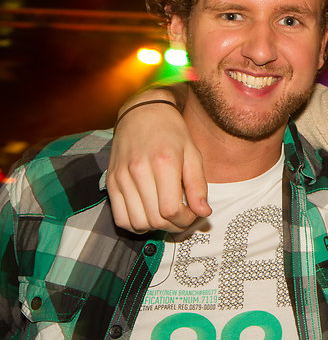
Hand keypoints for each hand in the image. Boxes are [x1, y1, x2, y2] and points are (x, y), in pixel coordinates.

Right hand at [107, 91, 209, 232]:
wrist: (143, 112)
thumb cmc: (172, 132)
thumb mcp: (193, 153)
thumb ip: (198, 185)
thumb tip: (204, 213)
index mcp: (163, 163)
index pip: (171, 209)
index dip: (186, 219)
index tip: (194, 213)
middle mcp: (138, 171)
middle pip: (155, 219)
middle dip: (174, 225)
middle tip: (184, 216)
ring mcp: (121, 178)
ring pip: (137, 223)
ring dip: (156, 227)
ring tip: (167, 215)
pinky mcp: (111, 182)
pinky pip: (120, 218)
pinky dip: (136, 224)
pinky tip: (149, 214)